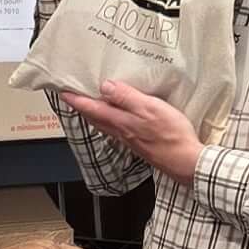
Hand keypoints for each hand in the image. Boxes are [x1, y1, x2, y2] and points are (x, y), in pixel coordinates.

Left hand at [60, 80, 203, 182]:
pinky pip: (117, 129)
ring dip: (94, 114)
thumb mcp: (149, 108)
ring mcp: (129, 139)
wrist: (185, 161)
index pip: (92, 108)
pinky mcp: (139, 143)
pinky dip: (109, 121)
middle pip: (95, 118)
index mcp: (121, 121)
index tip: (63, 92)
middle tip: (72, 98)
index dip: (77, 100)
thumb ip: (126, 98)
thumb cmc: (171, 135)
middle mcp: (121, 131)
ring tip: (88, 105)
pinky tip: (115, 119)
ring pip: (105, 125)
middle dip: (82, 108)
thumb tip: (104, 87)